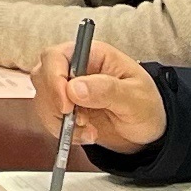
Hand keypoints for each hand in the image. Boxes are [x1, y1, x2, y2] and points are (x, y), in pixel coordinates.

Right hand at [34, 36, 166, 151]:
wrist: (148, 132)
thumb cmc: (147, 106)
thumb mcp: (135, 98)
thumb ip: (107, 90)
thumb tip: (75, 88)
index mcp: (92, 55)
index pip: (56, 56)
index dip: (54, 78)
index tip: (66, 104)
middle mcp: (75, 68)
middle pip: (42, 75)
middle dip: (54, 103)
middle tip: (77, 120)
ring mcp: (67, 89)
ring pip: (42, 99)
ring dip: (59, 121)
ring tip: (88, 130)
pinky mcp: (65, 109)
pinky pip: (49, 118)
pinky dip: (63, 132)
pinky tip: (86, 135)